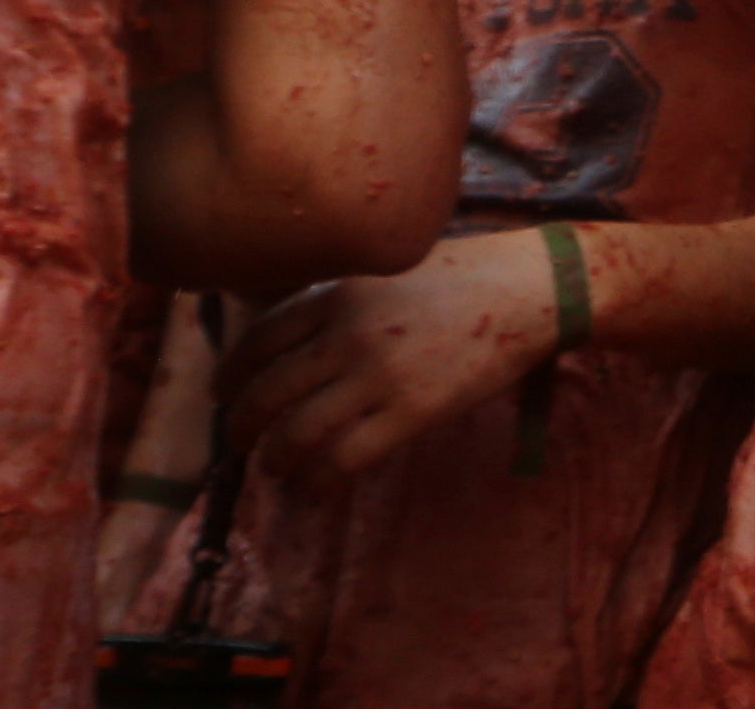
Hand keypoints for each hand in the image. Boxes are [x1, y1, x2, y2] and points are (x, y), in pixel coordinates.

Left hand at [222, 229, 563, 478]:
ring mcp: (379, 374)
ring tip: (274, 469)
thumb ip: (342, 299)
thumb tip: (293, 340)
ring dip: (274, 460)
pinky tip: (314, 486)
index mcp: (339, 293)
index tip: (222, 394)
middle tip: (238, 444)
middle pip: (265, 393)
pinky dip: (318, 481)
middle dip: (241, 428)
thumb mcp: (390, 269)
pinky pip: (345, 458)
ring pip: (296, 433)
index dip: (230, 375)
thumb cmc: (467, 274)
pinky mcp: (412, 410)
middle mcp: (348, 333)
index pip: (258, 341)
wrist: (532, 287)